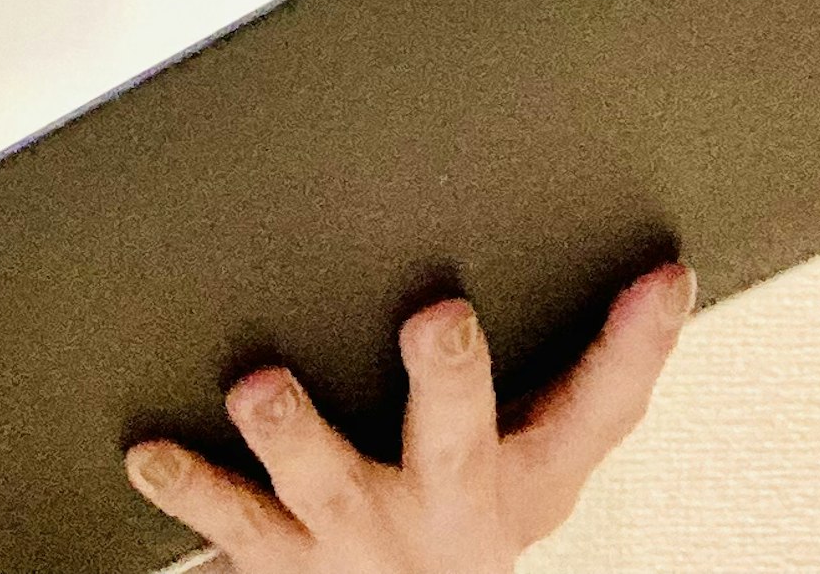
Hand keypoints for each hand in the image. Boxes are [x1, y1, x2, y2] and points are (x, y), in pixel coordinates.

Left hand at [122, 265, 695, 572]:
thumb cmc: (461, 516)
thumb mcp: (539, 454)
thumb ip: (599, 367)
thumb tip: (669, 274)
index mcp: (516, 476)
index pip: (599, 409)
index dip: (634, 346)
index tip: (659, 277)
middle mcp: (442, 512)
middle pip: (460, 444)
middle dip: (449, 382)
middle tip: (437, 319)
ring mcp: (355, 542)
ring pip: (327, 491)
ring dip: (296, 438)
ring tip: (262, 387)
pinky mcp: (274, 560)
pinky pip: (226, 529)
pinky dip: (187, 490)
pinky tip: (150, 452)